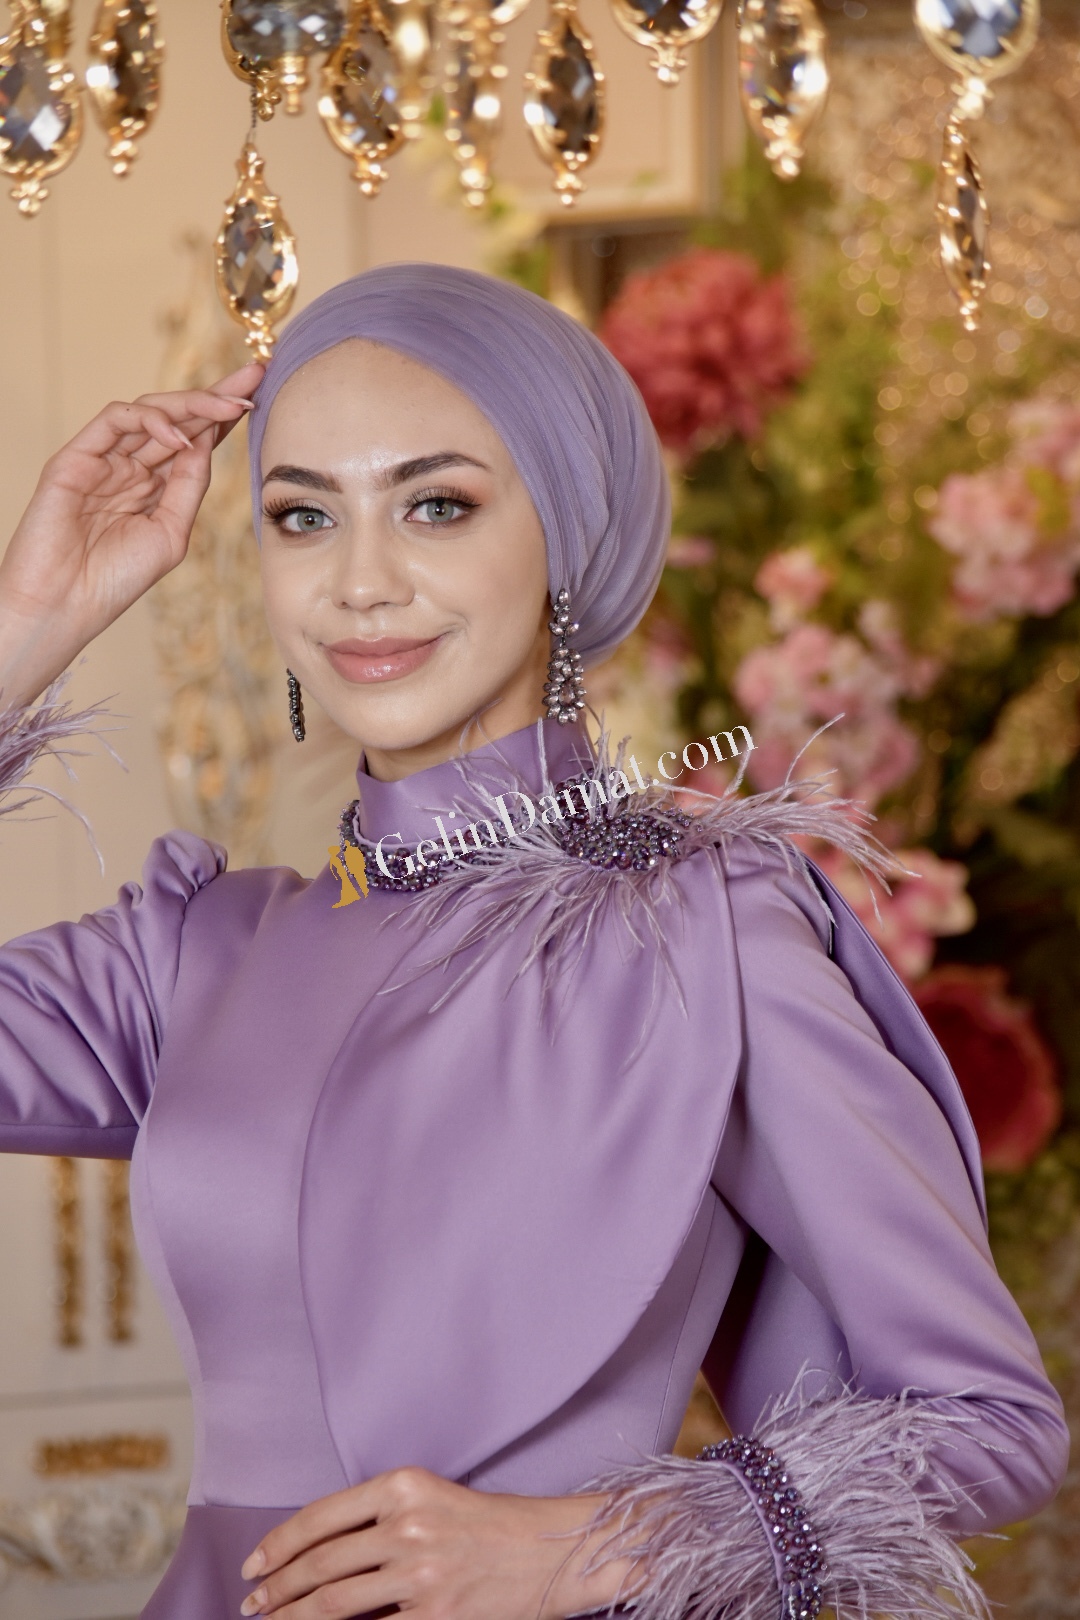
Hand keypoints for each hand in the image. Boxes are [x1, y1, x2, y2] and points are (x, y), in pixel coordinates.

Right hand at [0, 363, 263, 707]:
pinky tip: (179, 436)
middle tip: (254, 379)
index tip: (260, 397)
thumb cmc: (114, 580)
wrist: (64, 605)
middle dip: (217, 396)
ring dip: (192, 403)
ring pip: (150, 411)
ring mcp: (103, 459)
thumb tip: (206, 442)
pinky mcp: (76, 457)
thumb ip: (188, 487)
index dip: (225, 418)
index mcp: (154, 487)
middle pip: (178, 419)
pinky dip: (149, 420)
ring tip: (228, 406)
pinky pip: (115, 420)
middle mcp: (130, 467)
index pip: (194, 441)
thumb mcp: (170, 533)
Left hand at [238, 1466, 637, 1619]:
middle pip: (321, 1562)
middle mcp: (408, 1523)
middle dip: (278, 1588)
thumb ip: (379, 1517)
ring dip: (294, 1616)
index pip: (321, 1516)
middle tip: (254, 1605)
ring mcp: (421, 1572)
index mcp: (403, 1484)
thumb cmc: (491, 1524)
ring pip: (334, 1601)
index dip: (279, 1545)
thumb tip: (317, 1555)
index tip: (255, 1565)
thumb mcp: (432, 1498)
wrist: (551, 1549)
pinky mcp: (436, 1615)